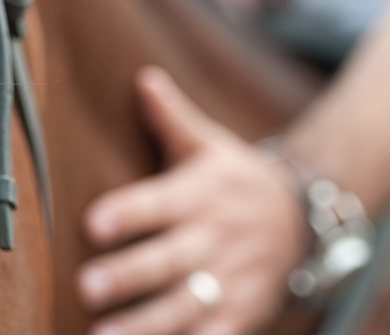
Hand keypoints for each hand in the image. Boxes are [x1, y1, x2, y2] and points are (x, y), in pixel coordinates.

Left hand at [78, 66, 306, 334]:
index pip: (158, 202)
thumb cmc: (235, 179)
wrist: (303, 219)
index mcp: (199, 195)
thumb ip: (172, 118)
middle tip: (87, 286)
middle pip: (169, 259)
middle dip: (130, 274)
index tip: (93, 223)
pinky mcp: (241, 315)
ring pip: (186, 306)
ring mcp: (230, 280)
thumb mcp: (208, 145)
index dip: (127, 213)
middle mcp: (214, 238)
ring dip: (145, 326)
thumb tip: (144, 79)